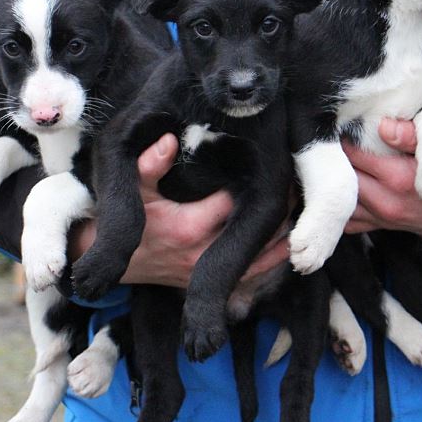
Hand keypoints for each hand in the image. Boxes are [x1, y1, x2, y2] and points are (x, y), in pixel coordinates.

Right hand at [67, 133, 288, 288]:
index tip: (278, 165)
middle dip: (281, 211)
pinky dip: (273, 257)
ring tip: (304, 212)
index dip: (260, 186)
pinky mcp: (213, 282)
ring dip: (285, 237)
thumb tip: (168, 140)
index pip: (238, 203)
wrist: (117, 261)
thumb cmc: (129, 220)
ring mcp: (211, 272)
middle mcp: (205, 253)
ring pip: (263, 259)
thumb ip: (150, 164)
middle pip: (258, 233)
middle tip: (301, 187)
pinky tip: (290, 238)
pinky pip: (253, 273)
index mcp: (191, 226)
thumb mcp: (135, 190)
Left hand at [344, 118, 421, 248]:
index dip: (346, 136)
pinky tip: (346, 187)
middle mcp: (385, 201)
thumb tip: (382, 126)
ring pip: (342, 197)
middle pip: (342, 175)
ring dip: (338, 180)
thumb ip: (411, 135)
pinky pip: (348, 219)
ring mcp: (380, 217)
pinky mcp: (379, 226)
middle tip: (337, 141)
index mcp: (398, 177)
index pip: (354, 153)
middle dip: (337, 157)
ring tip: (340, 162)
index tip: (344, 125)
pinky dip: (343, 203)